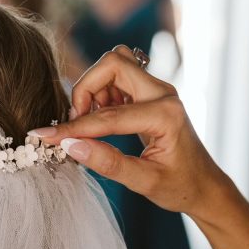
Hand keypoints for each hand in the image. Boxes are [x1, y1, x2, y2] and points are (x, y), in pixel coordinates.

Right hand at [30, 45, 231, 223]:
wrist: (204, 184)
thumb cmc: (180, 186)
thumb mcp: (144, 182)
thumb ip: (108, 163)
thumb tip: (71, 146)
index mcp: (165, 115)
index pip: (108, 115)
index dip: (73, 127)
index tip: (44, 137)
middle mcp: (163, 94)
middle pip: (113, 63)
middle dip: (85, 89)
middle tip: (78, 123)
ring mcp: (158, 90)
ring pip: (115, 65)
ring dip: (94, 89)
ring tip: (91, 124)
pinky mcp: (151, 94)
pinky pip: (119, 77)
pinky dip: (102, 93)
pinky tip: (102, 121)